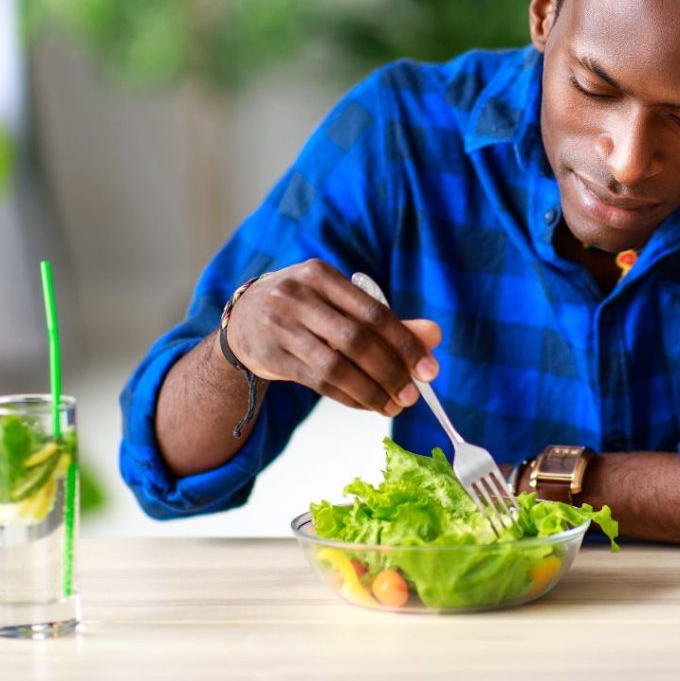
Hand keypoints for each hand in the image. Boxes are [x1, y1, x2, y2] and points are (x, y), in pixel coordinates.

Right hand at [224, 259, 440, 416]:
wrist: (245, 318)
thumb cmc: (308, 308)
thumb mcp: (342, 303)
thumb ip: (387, 320)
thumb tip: (434, 336)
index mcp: (321, 274)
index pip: (373, 311)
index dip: (405, 343)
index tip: (429, 369)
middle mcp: (297, 296)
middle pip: (356, 340)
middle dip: (391, 371)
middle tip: (413, 395)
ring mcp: (280, 327)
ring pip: (336, 366)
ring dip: (371, 391)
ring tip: (394, 406)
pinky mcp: (271, 357)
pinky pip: (319, 382)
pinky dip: (349, 396)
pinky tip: (368, 404)